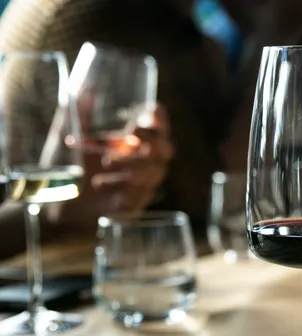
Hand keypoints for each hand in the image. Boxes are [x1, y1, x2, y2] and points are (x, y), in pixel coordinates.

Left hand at [49, 105, 172, 229]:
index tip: (150, 111)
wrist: (57, 204)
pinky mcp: (135, 204)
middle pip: (166, 149)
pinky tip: (98, 183)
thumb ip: (79, 113)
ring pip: (154, 172)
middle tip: (130, 137)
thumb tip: (85, 86)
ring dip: (131, 164)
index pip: (158, 126)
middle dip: (152, 141)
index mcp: (132, 140)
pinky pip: (139, 194)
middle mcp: (143, 161)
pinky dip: (119, 185)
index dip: (160, 118)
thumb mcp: (68, 135)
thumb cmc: (67, 167)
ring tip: (105, 162)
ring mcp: (142, 184)